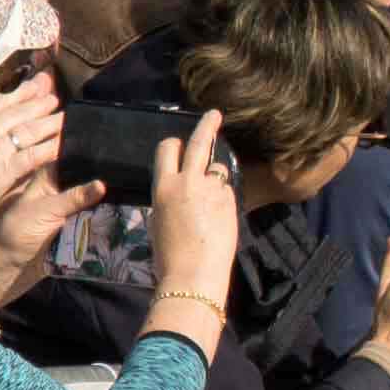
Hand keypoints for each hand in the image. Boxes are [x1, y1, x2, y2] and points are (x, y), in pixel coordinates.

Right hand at [0, 74, 63, 246]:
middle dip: (40, 101)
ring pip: (28, 130)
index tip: (41, 79)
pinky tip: (64, 145)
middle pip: (20, 111)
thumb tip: (16, 123)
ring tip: (68, 116)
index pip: (4, 102)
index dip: (23, 90)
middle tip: (58, 95)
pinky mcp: (5, 169)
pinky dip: (50, 148)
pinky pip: (32, 155)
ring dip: (50, 122)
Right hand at [147, 109, 242, 304]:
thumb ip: (169, 200)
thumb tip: (178, 193)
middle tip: (214, 114)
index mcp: (162, 187)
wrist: (192, 274)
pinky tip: (220, 215)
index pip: (166, 150)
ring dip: (216, 175)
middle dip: (207, 125)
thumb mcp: (159, 221)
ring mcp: (212, 189)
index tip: (180, 141)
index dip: (173, 144)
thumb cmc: (169, 256)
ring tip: (213, 196)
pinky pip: (228, 190)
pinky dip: (225, 196)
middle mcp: (187, 182)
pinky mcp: (230, 201)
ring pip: (218, 167)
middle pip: (198, 143)